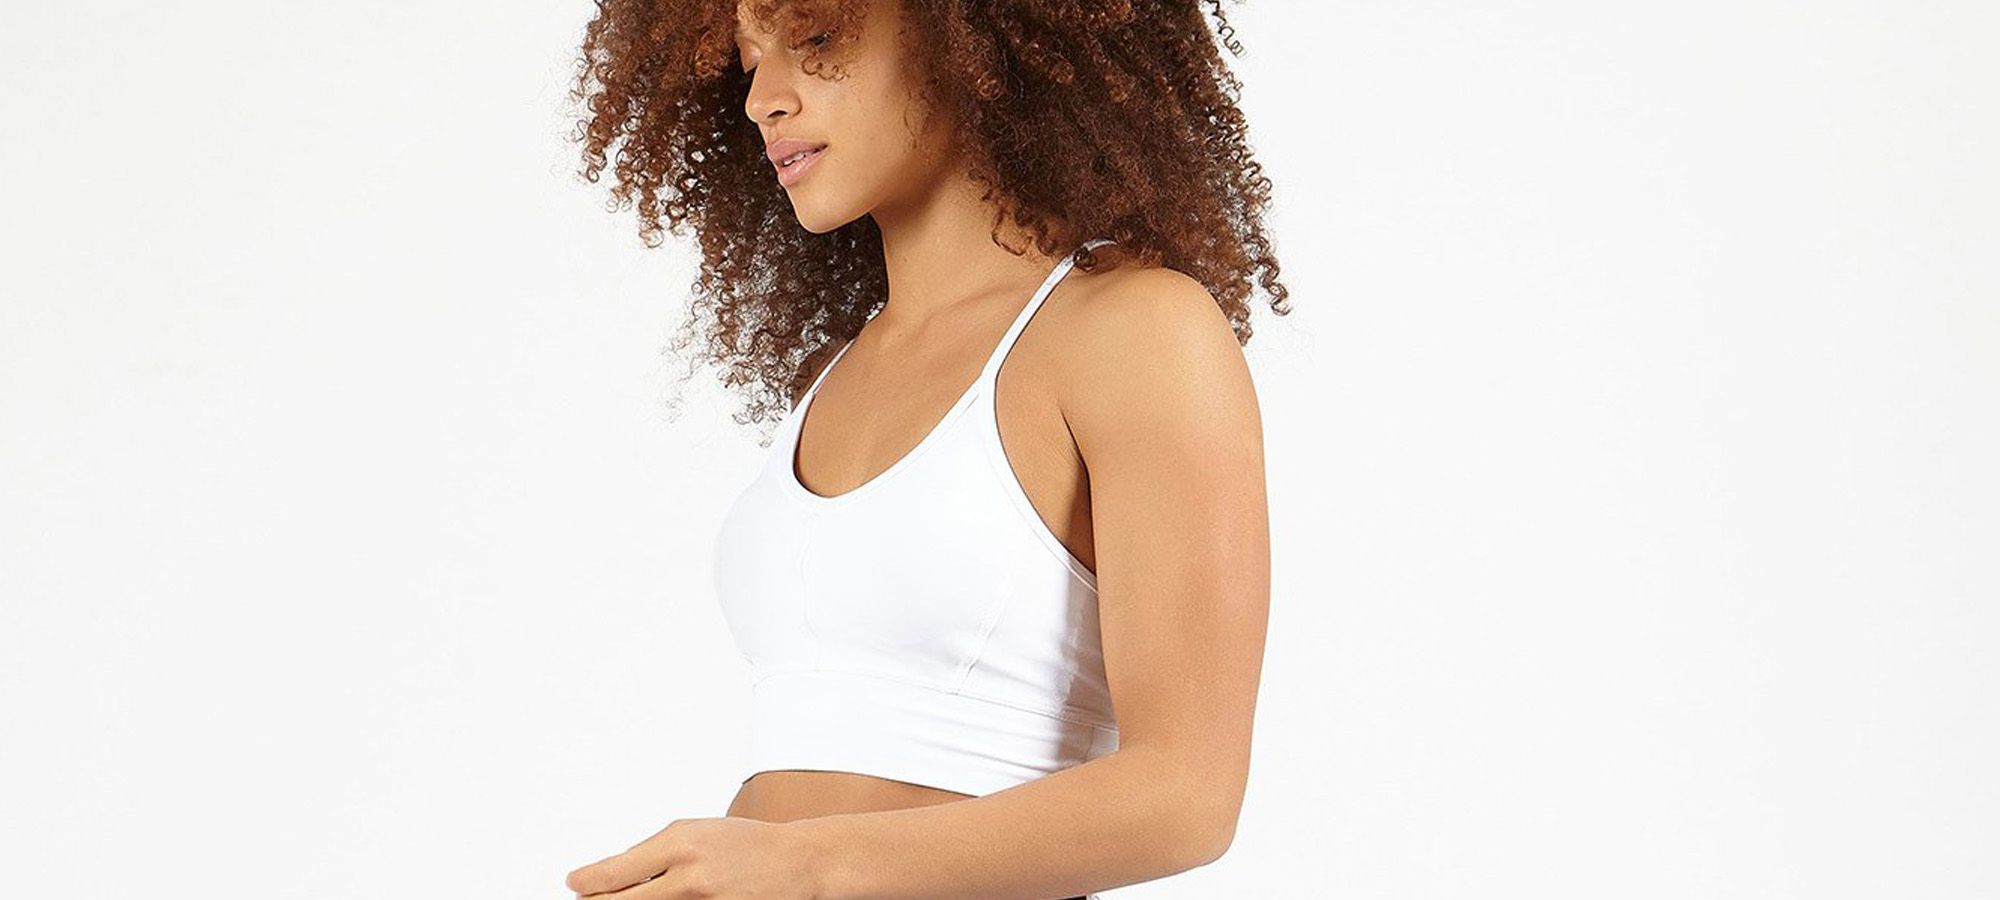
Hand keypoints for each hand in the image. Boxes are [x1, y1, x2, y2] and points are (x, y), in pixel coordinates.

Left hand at [565, 816, 822, 898]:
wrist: (798, 863)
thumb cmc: (747, 844)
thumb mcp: (697, 833)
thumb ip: (655, 852)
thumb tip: (613, 873)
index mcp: (680, 843)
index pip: (614, 873)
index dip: (586, 882)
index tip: (574, 883)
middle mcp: (688, 877)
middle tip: (586, 899)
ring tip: (623, 897)